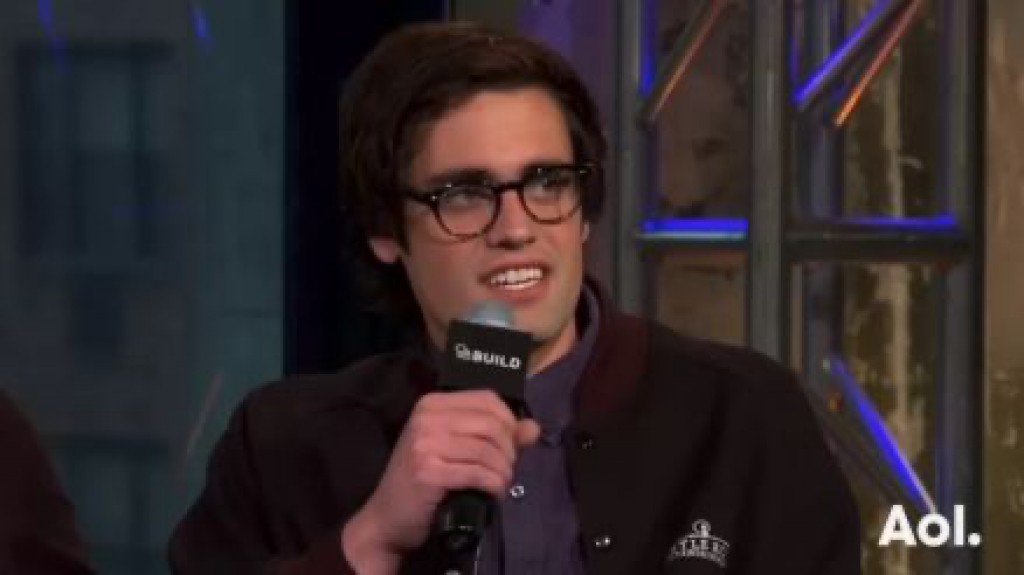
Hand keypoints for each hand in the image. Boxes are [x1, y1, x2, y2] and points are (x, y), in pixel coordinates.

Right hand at [341, 390, 539, 572]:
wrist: (388, 518)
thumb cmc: (424, 481)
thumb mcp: (458, 449)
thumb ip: (497, 435)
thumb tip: (533, 427)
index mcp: (433, 403)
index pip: (488, 399)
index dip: (509, 422)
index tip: (510, 446)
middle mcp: (427, 417)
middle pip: (492, 424)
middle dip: (509, 451)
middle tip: (505, 471)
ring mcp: (424, 443)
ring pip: (488, 450)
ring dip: (503, 472)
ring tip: (499, 484)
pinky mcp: (427, 471)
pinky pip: (478, 473)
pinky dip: (494, 485)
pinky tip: (492, 494)